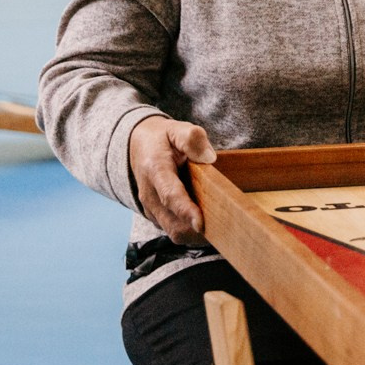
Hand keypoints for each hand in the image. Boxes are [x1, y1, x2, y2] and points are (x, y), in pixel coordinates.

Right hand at [128, 116, 216, 244]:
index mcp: (155, 170)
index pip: (169, 195)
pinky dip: (192, 233)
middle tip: (226, 226)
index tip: (201, 223)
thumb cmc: (161, 139)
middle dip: (198, 230)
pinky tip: (209, 222)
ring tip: (221, 225)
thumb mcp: (176, 129)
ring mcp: (151, 209)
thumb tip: (209, 157)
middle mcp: (149, 194)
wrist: (138, 147)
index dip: (185, 211)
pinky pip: (175, 232)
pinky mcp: (156, 218)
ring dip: (197, 234)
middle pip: (173, 223)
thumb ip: (192, 138)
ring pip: (175, 232)